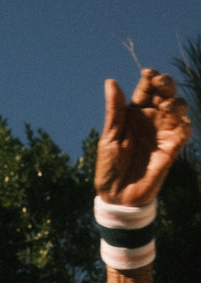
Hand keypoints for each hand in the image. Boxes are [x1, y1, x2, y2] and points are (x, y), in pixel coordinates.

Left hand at [95, 69, 191, 204]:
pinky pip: (184, 130)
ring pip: (179, 107)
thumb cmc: (109, 167)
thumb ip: (114, 111)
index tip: (147, 74)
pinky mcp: (172, 147)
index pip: (147, 88)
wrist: (116, 196)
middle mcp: (152, 119)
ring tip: (166, 106)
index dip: (150, 78)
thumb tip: (111, 81)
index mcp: (135, 113)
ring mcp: (163, 132)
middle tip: (159, 83)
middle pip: (166, 92)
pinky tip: (177, 121)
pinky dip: (184, 123)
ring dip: (176, 102)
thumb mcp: (109, 137)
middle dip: (166, 83)